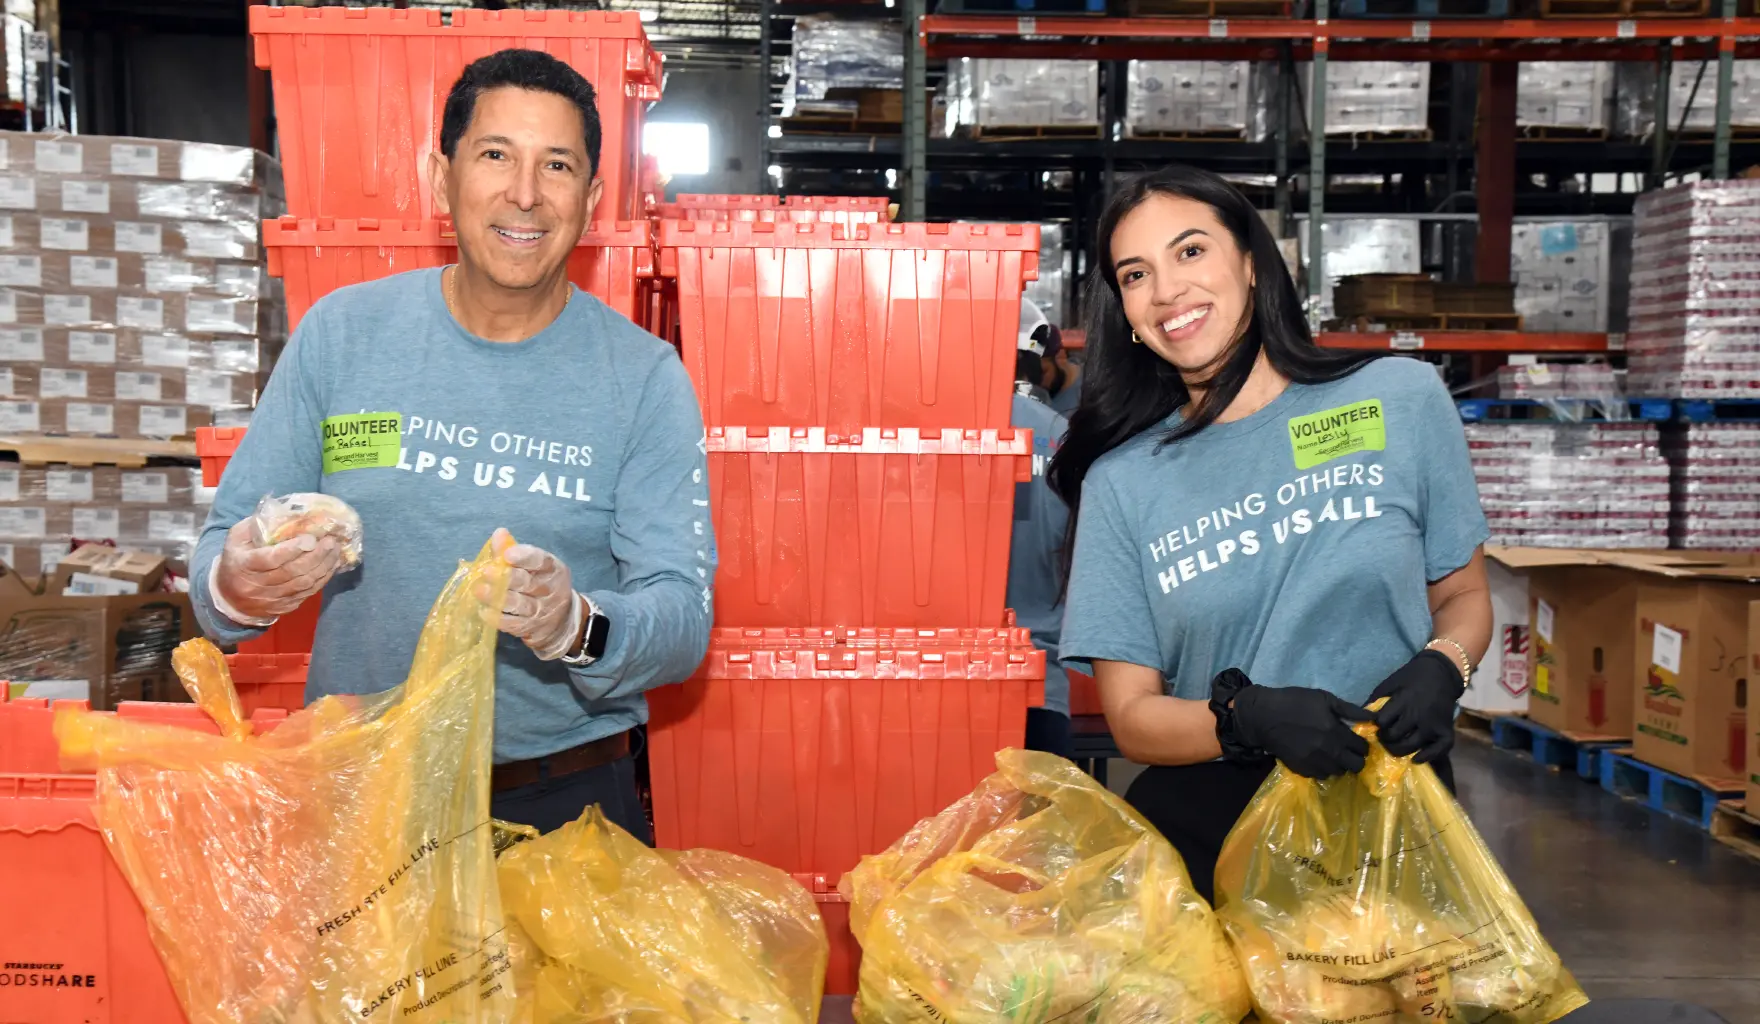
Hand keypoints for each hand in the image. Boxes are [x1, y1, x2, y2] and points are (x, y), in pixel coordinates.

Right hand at [214, 518, 343, 621]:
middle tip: (330, 542)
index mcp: (243, 565)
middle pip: (291, 572)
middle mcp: (256, 585)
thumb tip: (287, 513)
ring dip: (323, 567)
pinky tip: (331, 566)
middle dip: (315, 556)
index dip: (292, 549)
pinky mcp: (283, 607)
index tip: (311, 538)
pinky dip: (322, 579)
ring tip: (335, 551)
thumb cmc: (236, 560)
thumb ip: (257, 525)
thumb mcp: (237, 539)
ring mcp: (271, 599)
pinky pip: (307, 594)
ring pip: (303, 584)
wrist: (229, 597)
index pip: (270, 559)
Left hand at [478, 528, 580, 660]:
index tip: (508, 554)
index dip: (525, 557)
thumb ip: (513, 550)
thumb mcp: (535, 566)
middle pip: (529, 583)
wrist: (561, 620)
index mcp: (553, 569)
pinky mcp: (530, 628)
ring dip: (498, 598)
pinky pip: (513, 624)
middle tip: (486, 572)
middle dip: (507, 578)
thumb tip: (499, 533)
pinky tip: (484, 611)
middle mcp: (550, 590)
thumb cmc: (542, 585)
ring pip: (520, 604)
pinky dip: (497, 618)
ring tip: (479, 591)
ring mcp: (541, 611)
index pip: (541, 561)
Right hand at [1229, 679, 1373, 779]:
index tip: (1356, 740)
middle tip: (1347, 750)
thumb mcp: (1324, 698)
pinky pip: (1322, 776)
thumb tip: (1374, 718)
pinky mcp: (1303, 770)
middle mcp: (1329, 751)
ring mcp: (1315, 763)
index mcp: (1336, 732)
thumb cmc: (1295, 702)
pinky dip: (1324, 769)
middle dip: (1355, 758)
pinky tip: (1319, 758)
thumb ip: (1350, 710)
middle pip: (1356, 766)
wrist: (1263, 716)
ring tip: (1332, 754)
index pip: (1363, 748)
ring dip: (1340, 764)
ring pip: (1339, 773)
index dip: (1362, 744)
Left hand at [1369, 649, 1464, 762]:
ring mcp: (1433, 724)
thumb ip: (1375, 700)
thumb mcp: (1389, 684)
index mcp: (1403, 701)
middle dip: (1385, 739)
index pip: (1383, 722)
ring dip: (1399, 749)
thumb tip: (1360, 718)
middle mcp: (1418, 714)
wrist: (1440, 673)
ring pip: (1411, 746)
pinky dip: (1427, 757)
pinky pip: (1438, 750)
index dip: (1377, 726)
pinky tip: (1415, 759)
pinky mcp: (1446, 731)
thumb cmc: (1411, 677)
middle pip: (1395, 737)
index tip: (1377, 725)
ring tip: (1395, 745)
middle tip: (1384, 737)